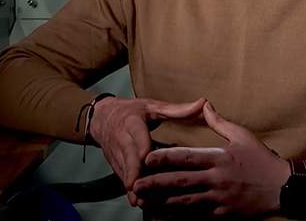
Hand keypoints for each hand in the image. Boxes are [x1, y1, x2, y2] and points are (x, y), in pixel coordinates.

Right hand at [89, 96, 206, 206]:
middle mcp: (122, 140)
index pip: (137, 137)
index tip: (146, 161)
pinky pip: (123, 178)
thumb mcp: (152, 106)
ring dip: (133, 187)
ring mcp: (117, 154)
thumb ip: (178, 109)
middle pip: (129, 159)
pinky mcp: (115, 165)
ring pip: (124, 172)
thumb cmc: (131, 111)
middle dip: (134, 175)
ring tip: (144, 203)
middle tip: (142, 191)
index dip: (142, 149)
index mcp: (133, 123)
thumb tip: (204, 103)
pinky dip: (130, 190)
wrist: (101, 118)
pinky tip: (140, 203)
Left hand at [132, 101, 291, 217]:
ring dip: (163, 202)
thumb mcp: (242, 136)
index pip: (186, 157)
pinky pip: (199, 217)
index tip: (147, 158)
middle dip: (155, 184)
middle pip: (180, 182)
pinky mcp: (224, 215)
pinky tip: (168, 216)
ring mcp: (220, 199)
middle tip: (136, 184)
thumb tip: (204, 104)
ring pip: (186, 202)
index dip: (164, 158)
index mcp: (219, 158)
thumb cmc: (262, 160)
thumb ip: (220, 122)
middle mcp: (217, 180)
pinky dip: (182, 217)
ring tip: (146, 201)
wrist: (285, 188)